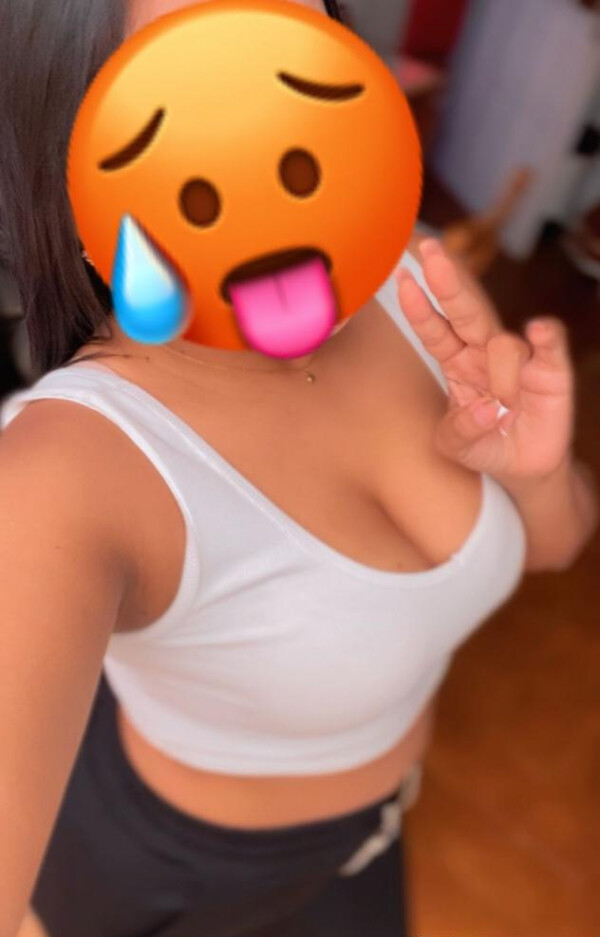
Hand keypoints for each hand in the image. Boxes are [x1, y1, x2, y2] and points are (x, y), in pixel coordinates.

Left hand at [396, 239, 574, 479]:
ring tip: (505, 408)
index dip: (419, 308)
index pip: (435, 330)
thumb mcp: (457, 447)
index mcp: (456, 363)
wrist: (525, 465)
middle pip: (466, 311)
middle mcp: (484, 353)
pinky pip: (549, 345)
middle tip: (431, 252)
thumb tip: (486, 410)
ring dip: (500, 378)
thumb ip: (459, 432)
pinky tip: (540, 330)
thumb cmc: (485, 445)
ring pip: (503, 344)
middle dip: (448, 282)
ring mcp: (519, 358)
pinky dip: (546, 337)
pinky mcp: (551, 369)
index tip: (403, 279)